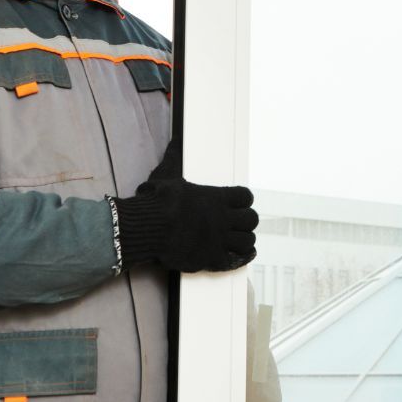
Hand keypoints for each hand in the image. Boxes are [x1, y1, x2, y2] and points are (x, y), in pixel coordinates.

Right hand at [113, 136, 256, 272]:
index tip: (239, 204)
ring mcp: (219, 240)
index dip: (244, 200)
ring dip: (245, 240)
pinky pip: (236, 260)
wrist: (149, 227)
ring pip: (248, 240)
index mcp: (216, 197)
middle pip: (251, 219)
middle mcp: (223, 218)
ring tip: (240, 240)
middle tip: (239, 224)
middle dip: (247, 221)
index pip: (245, 196)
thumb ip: (175, 159)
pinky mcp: (212, 258)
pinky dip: (242, 258)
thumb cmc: (157, 201)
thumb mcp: (167, 175)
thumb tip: (174, 141)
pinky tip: (245, 255)